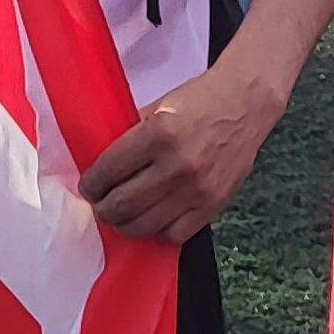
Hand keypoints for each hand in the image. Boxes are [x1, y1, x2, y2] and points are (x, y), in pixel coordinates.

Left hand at [79, 60, 288, 241]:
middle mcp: (178, 165)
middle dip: (103, 208)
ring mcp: (198, 189)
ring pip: (145, 225)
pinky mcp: (214, 204)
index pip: (109, 171)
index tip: (88, 187)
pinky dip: (157, 231)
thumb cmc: (200, 99)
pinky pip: (175, 234)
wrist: (246, 102)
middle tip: (100, 204)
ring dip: (124, 224)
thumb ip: (131, 134)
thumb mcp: (159, 106)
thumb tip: (102, 163)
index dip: (91, 184)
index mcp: (159, 133)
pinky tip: (152, 219)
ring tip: (120, 216)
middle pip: (122, 204)